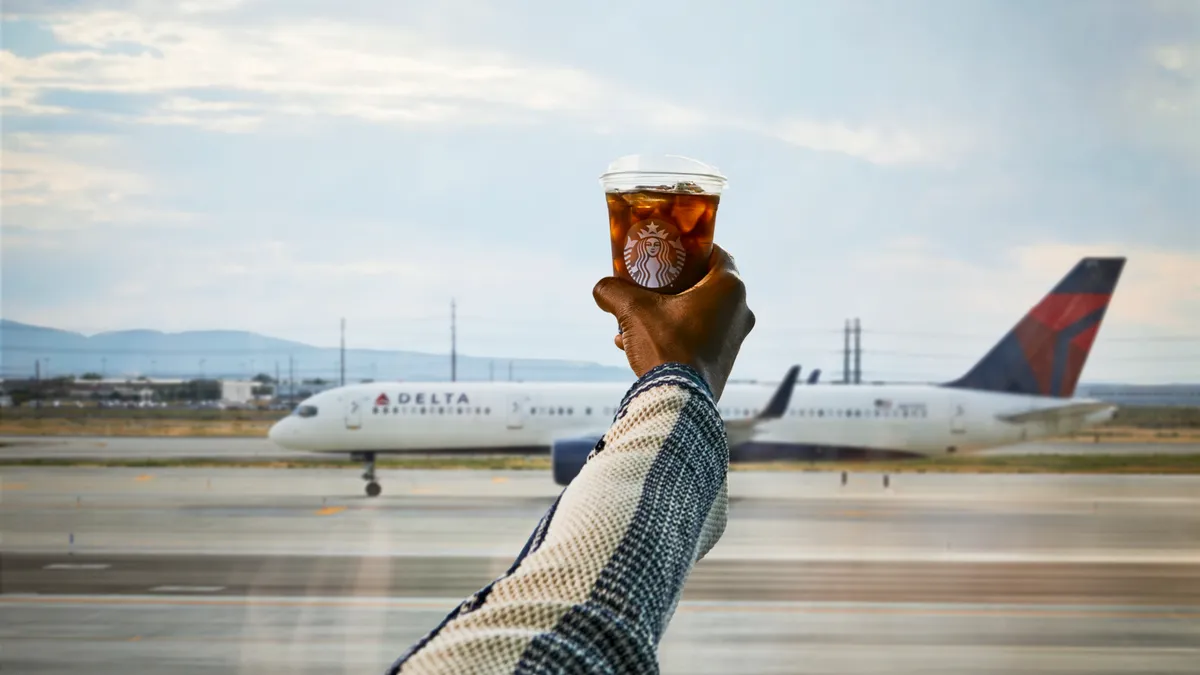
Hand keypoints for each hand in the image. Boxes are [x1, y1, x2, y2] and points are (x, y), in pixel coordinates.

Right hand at [592, 244, 754, 399]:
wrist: (679, 402)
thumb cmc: (665, 347)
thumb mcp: (633, 310)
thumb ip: (614, 291)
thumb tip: (601, 288)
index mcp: (730, 288)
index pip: (716, 253)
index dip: (691, 249)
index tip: (669, 252)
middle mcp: (740, 311)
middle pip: (704, 284)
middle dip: (672, 285)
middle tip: (648, 284)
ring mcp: (735, 338)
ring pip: (698, 313)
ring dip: (667, 313)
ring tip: (633, 320)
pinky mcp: (725, 361)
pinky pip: (698, 337)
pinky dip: (672, 334)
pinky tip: (636, 344)